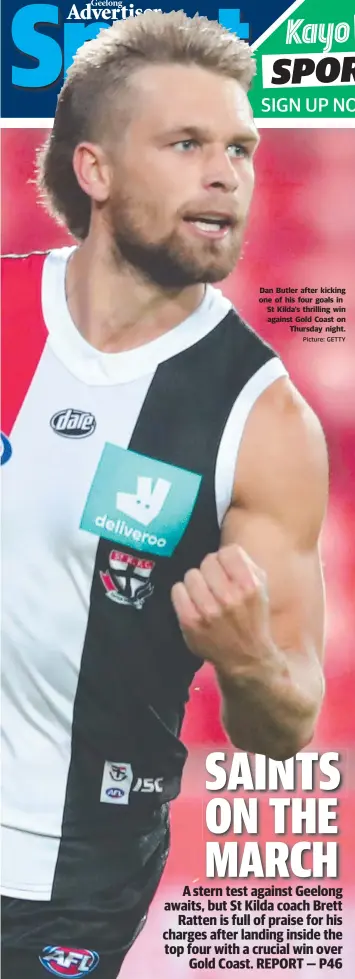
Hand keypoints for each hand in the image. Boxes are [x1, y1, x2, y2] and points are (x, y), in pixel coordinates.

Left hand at [171, 544, 272, 676]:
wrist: (245, 658)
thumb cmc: (252, 618)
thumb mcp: (261, 589)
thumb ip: (245, 565)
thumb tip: (224, 550)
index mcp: (250, 586)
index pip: (228, 552)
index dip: (226, 559)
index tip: (226, 569)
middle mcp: (229, 598)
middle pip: (207, 562)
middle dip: (211, 571)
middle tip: (214, 584)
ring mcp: (208, 611)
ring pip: (191, 575)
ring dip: (197, 583)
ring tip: (204, 594)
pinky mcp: (190, 622)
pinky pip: (177, 591)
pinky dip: (183, 595)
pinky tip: (193, 603)